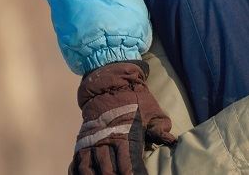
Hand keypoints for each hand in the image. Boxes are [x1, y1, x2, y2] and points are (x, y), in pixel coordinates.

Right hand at [70, 60, 175, 174]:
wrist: (109, 83)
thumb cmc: (134, 99)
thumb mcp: (152, 111)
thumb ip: (160, 128)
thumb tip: (171, 141)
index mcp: (126, 135)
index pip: (128, 163)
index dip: (131, 174)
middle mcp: (107, 140)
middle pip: (108, 169)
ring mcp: (92, 141)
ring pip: (90, 168)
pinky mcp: (82, 140)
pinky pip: (77, 161)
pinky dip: (77, 172)